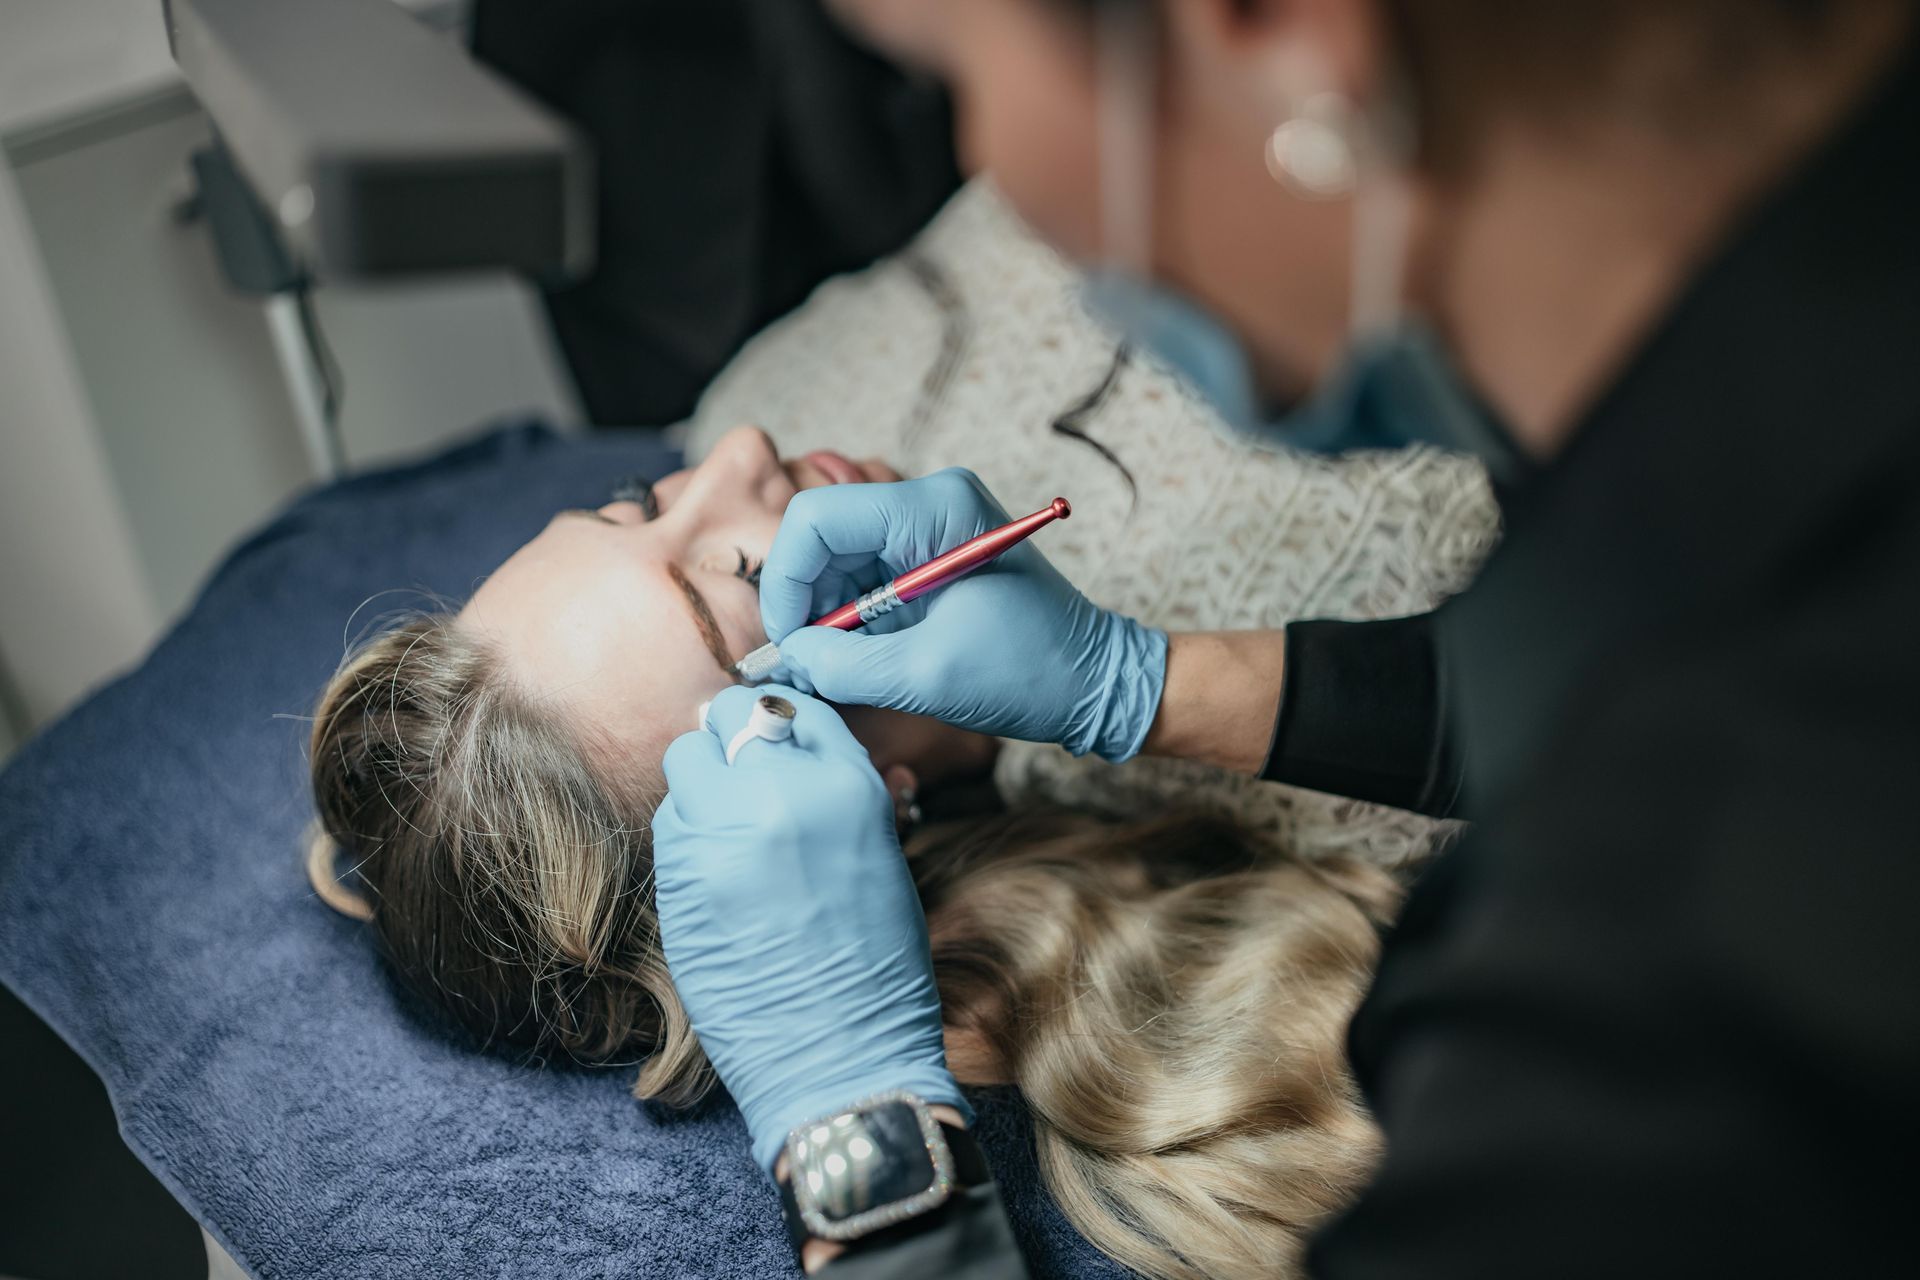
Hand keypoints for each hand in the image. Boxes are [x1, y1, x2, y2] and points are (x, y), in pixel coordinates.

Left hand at [651, 685, 966, 1173]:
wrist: (843, 1056)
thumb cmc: (874, 966)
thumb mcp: (877, 854)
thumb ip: (834, 791)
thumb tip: (790, 749)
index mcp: (848, 784)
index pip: (796, 707)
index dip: (778, 722)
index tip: (770, 742)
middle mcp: (783, 792)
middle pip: (730, 718)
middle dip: (732, 744)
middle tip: (739, 781)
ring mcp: (724, 831)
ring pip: (686, 762)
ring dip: (703, 788)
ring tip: (732, 840)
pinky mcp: (680, 875)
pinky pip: (670, 822)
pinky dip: (686, 836)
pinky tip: (716, 880)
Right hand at [761, 468, 1168, 761]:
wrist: (1099, 684)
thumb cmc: (1032, 673)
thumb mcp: (927, 677)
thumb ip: (844, 666)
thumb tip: (789, 658)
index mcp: (935, 508)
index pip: (818, 519)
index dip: (787, 580)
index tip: (791, 639)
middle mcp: (930, 503)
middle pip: (824, 537)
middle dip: (806, 601)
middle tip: (810, 660)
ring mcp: (932, 528)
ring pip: (839, 561)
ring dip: (828, 615)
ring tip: (841, 667)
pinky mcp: (933, 557)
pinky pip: (867, 579)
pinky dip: (852, 621)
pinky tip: (862, 659)